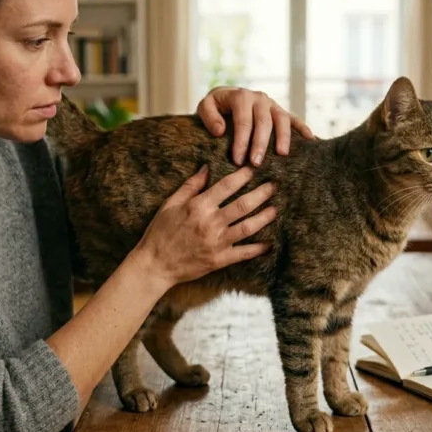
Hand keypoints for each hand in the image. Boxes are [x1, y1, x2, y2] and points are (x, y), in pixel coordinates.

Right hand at [132, 165, 276, 288]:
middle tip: (275, 185)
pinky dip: (258, 249)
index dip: (243, 176)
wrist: (155, 265)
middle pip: (243, 205)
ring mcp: (217, 242)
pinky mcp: (219, 260)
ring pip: (248, 227)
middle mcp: (211, 223)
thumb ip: (190, 186)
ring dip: (264, 217)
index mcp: (198, 206)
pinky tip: (269, 244)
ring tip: (275, 209)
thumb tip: (206, 167)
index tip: (254, 169)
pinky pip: (244, 253)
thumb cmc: (160, 232)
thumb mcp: (170, 204)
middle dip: (262, 193)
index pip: (226, 186)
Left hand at [197, 87, 315, 166]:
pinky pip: (294, 119)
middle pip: (263, 122)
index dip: (241, 141)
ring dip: (282, 137)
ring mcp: (272, 104)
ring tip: (281, 155)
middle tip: (255, 164)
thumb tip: (219, 130)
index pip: (243, 121)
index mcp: (241, 96)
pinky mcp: (280, 111)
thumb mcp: (205, 106)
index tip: (237, 160)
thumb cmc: (216, 106)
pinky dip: (303, 128)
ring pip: (281, 119)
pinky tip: (310, 140)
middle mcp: (259, 98)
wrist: (226, 97)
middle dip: (260, 144)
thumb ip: (209, 116)